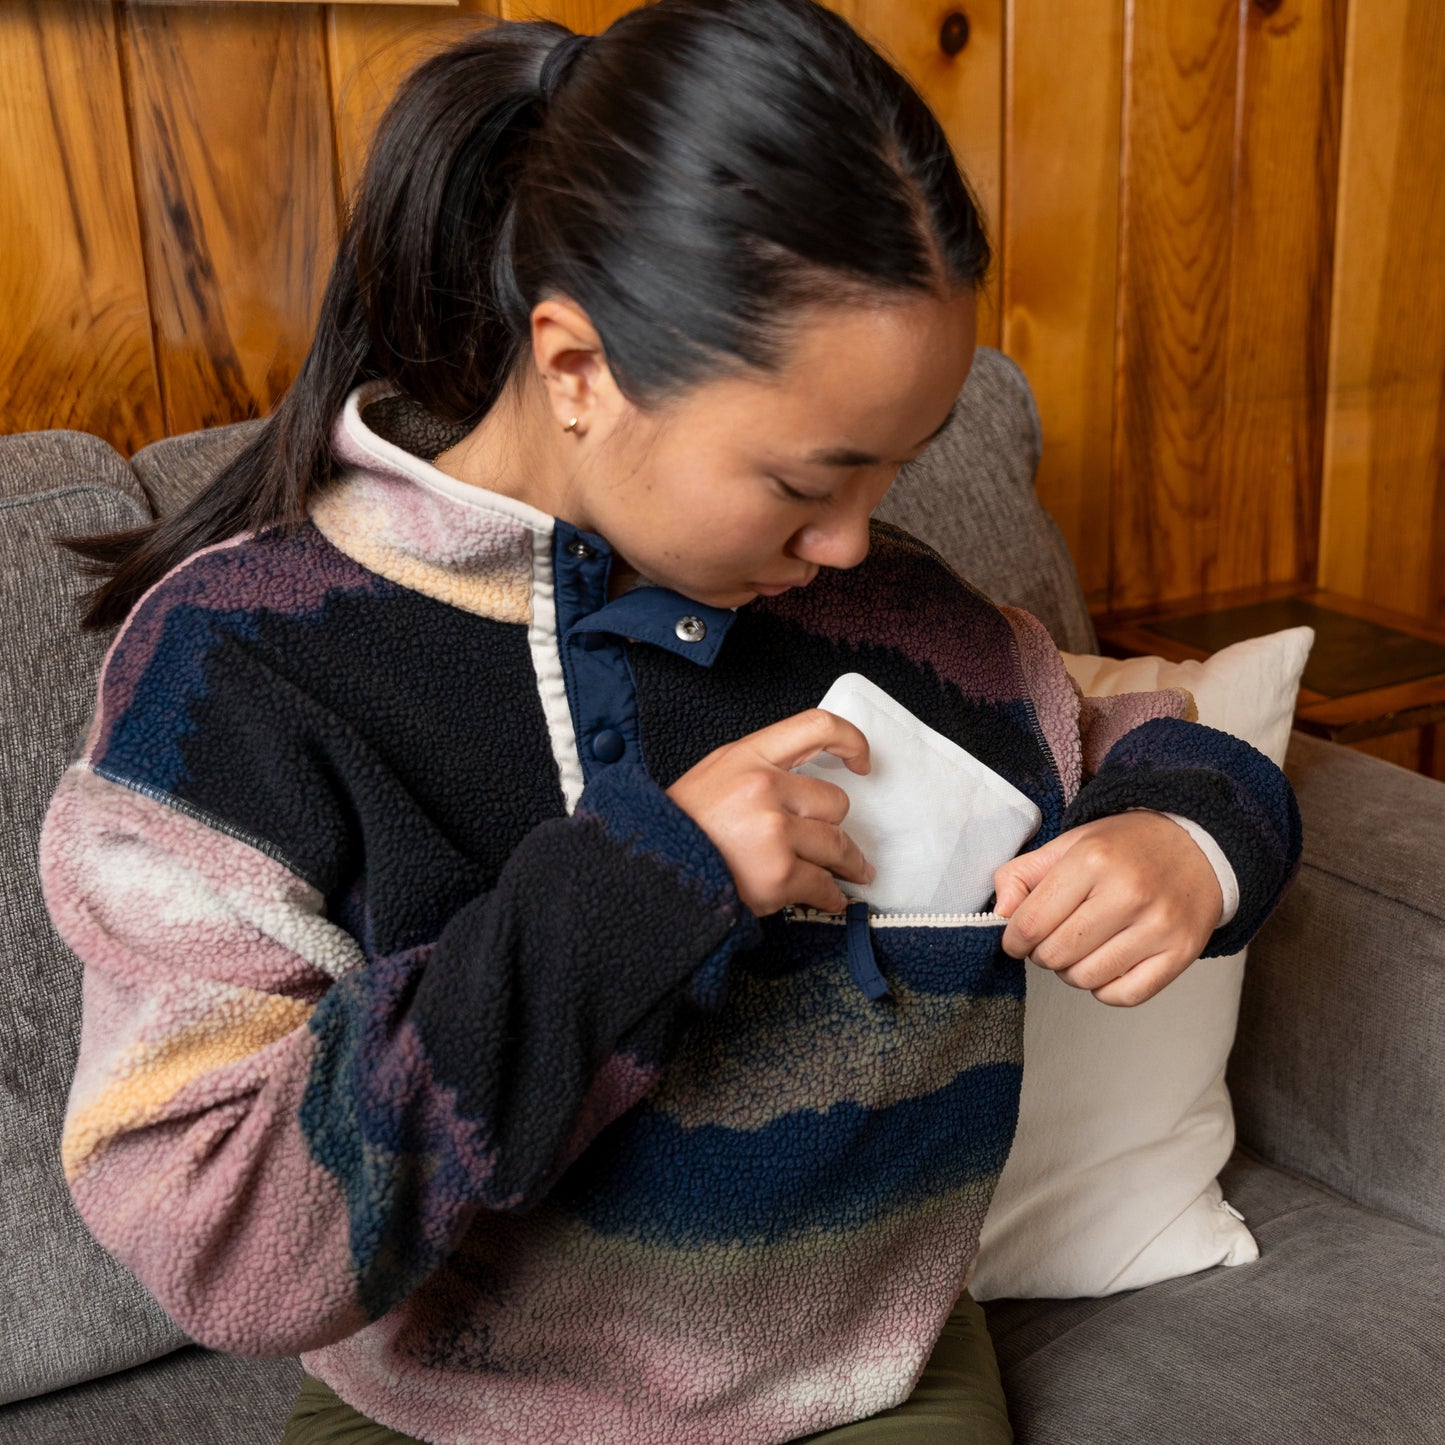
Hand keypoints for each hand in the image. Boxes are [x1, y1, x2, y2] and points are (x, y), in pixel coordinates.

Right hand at [666, 709, 874, 915]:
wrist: (649, 871)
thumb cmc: (677, 828)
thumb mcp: (713, 776)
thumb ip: (758, 769)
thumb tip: (804, 782)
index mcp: (747, 756)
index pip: (817, 727)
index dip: (852, 741)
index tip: (863, 762)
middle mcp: (763, 787)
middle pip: (835, 801)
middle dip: (832, 827)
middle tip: (831, 844)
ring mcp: (773, 831)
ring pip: (837, 844)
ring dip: (843, 864)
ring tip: (845, 873)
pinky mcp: (779, 873)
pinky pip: (825, 884)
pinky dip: (829, 896)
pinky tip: (825, 897)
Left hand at [992, 811, 1222, 1006]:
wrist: (1196, 845)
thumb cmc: (1125, 847)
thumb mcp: (1068, 844)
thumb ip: (1022, 874)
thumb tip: (1001, 914)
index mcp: (1092, 860)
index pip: (1031, 923)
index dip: (1014, 939)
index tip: (1018, 939)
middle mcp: (1128, 893)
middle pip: (1056, 955)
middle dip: (1042, 954)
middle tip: (1053, 939)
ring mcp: (1159, 926)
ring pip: (1086, 979)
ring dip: (1072, 972)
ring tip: (1080, 949)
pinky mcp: (1181, 952)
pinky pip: (1124, 996)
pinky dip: (1105, 989)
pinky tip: (1107, 963)